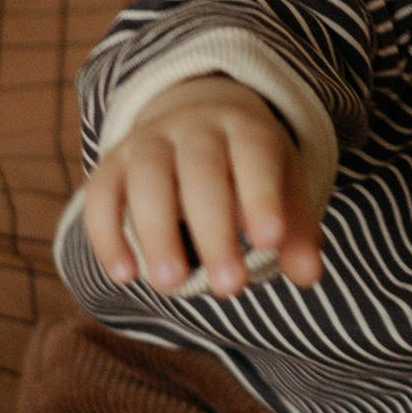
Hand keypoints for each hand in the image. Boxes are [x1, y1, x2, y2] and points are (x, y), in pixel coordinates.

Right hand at [82, 76, 324, 298]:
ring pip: (147, 180)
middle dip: (214, 231)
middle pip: (201, 171)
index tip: (269, 242)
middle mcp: (193, 127)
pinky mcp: (112, 165)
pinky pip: (102, 196)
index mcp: (245, 128)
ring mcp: (148, 142)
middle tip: (228, 288)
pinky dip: (108, 236)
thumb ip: (296, 232)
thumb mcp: (281, 190)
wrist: (195, 123)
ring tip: (172, 286)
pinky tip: (125, 275)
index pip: (254, 155)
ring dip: (158, 234)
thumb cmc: (248, 171)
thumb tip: (309, 276)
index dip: (261, 195)